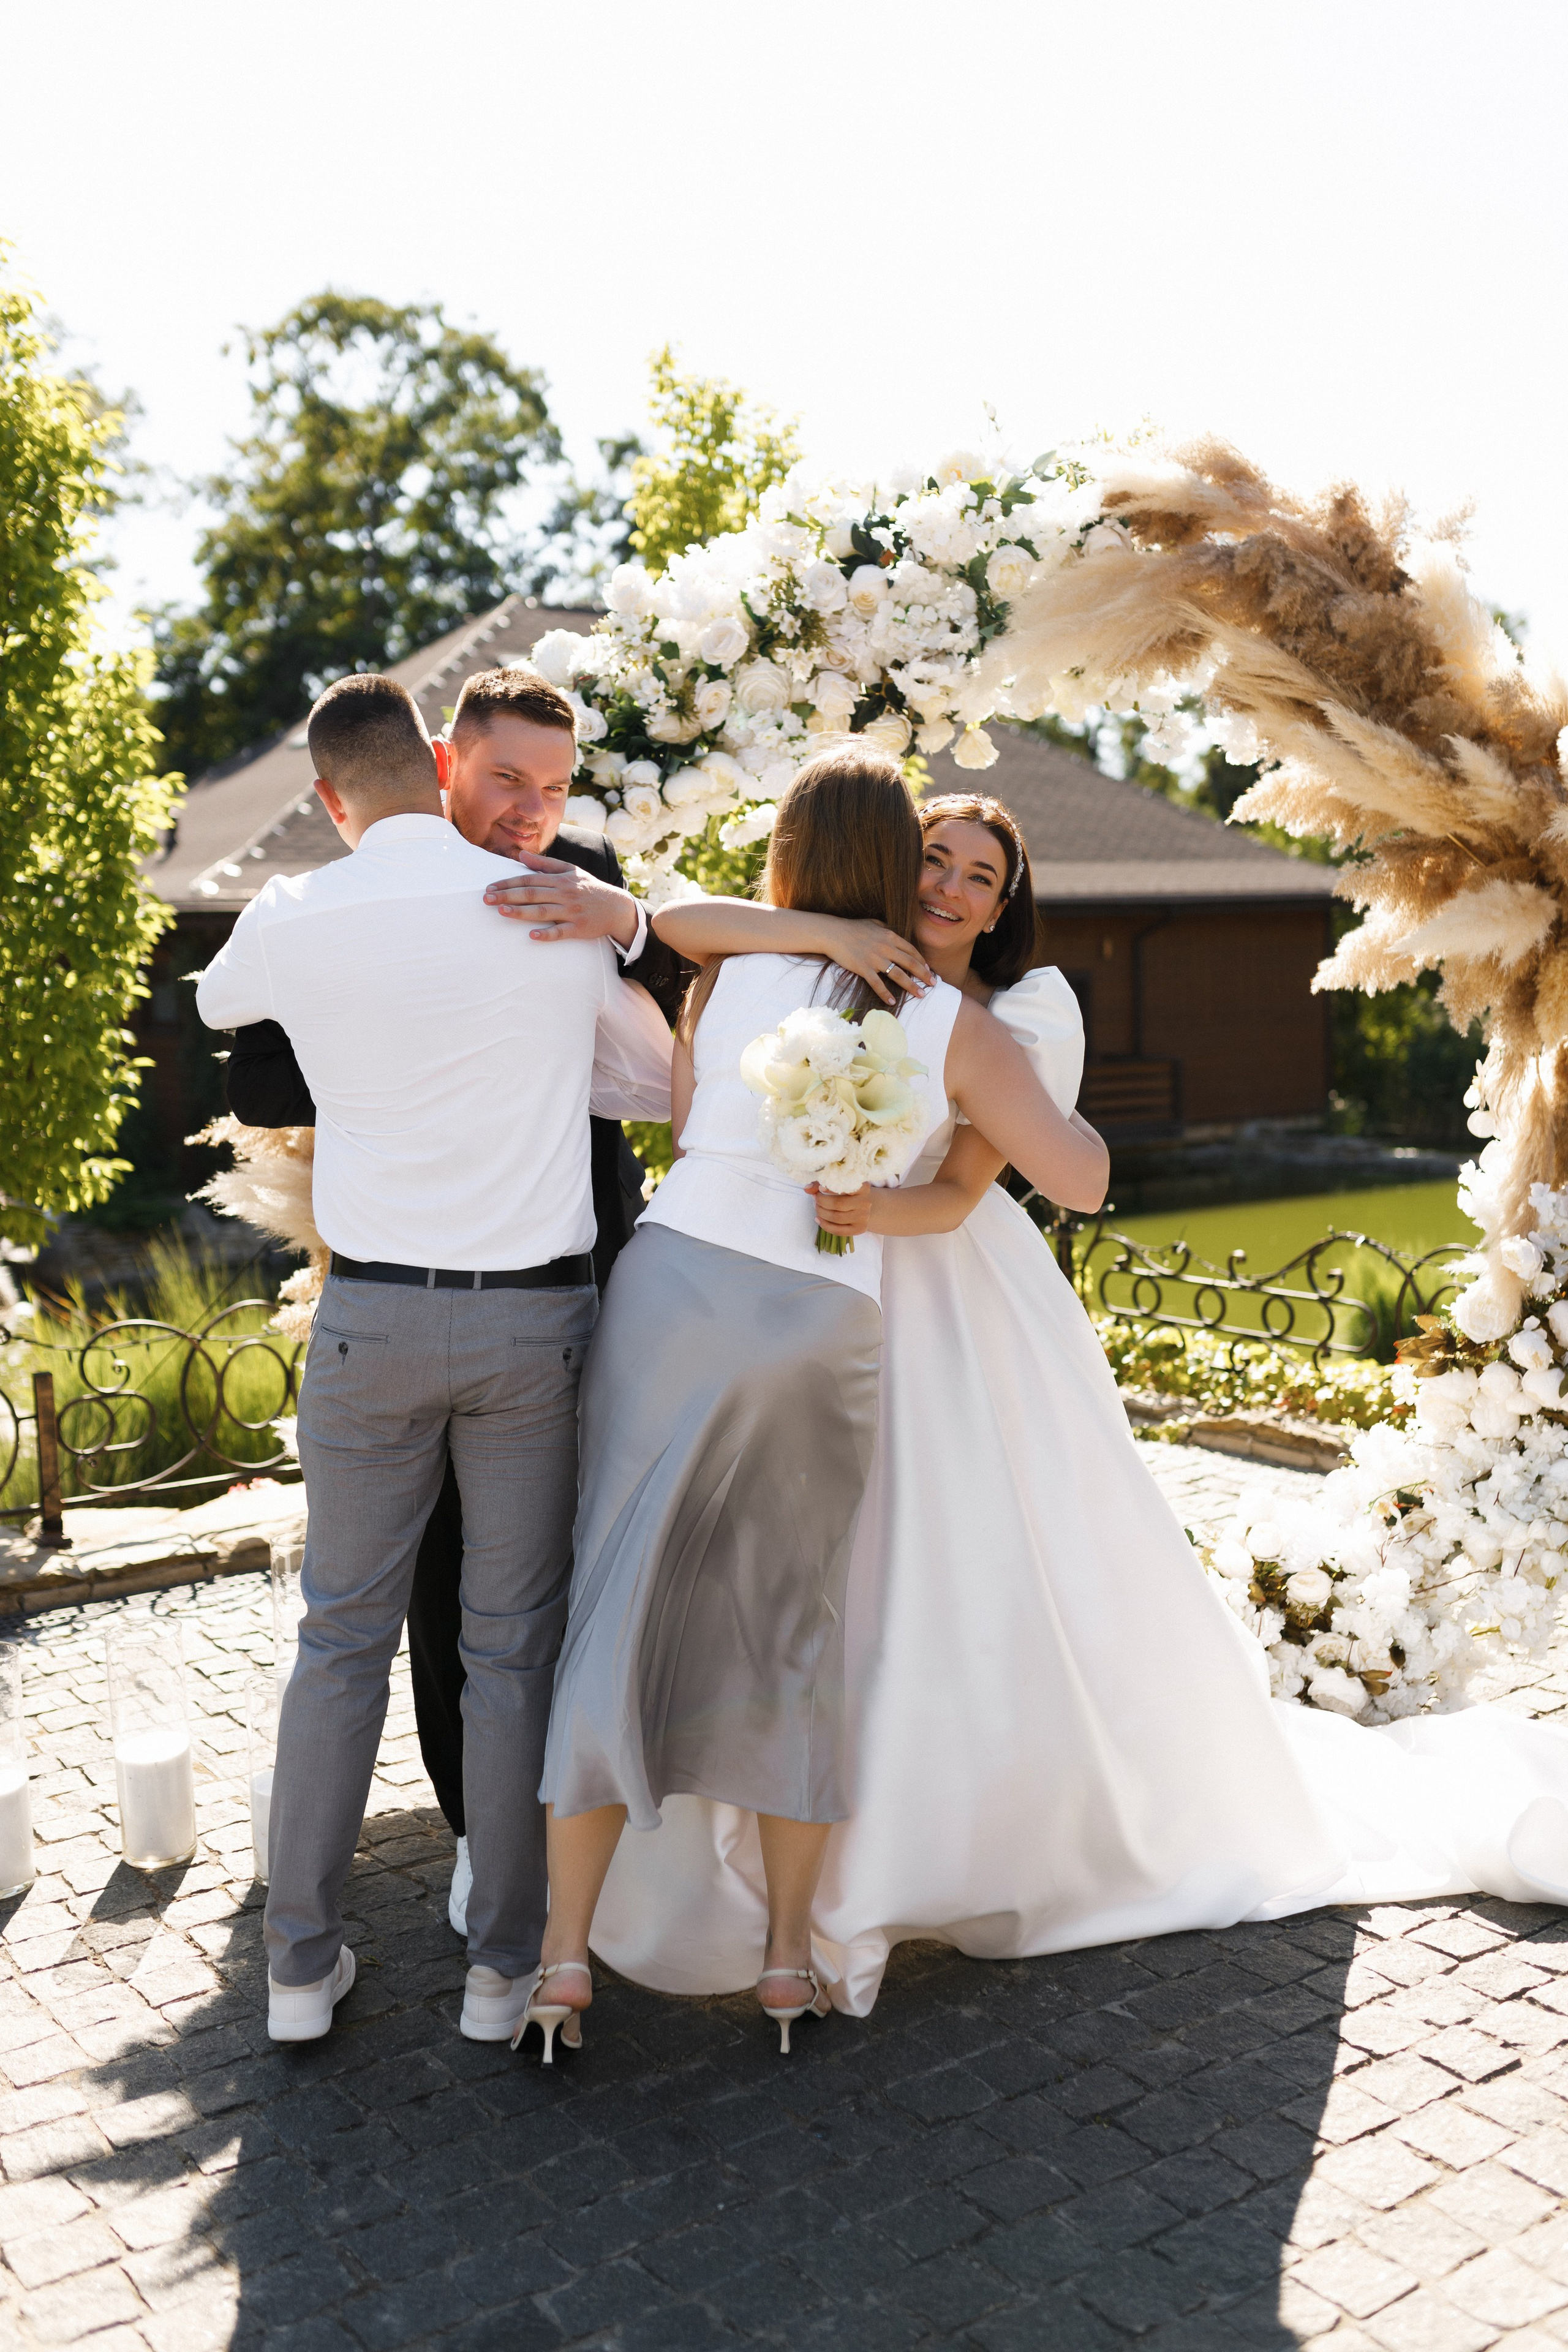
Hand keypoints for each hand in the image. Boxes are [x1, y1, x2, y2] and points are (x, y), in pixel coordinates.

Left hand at [483, 852, 638, 947]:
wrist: (617, 907)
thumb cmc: (589, 888)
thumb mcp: (570, 871)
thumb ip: (545, 865)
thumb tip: (521, 856)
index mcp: (560, 879)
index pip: (530, 879)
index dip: (509, 883)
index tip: (490, 887)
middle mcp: (564, 894)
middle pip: (532, 894)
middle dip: (508, 896)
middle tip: (486, 899)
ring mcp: (571, 912)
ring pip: (543, 911)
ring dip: (521, 912)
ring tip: (502, 912)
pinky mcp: (579, 929)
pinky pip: (561, 932)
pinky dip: (547, 934)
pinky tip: (532, 936)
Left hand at [807, 1182, 875, 1236]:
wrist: (863, 1207)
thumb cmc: (848, 1193)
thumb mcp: (838, 1184)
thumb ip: (821, 1183)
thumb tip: (807, 1188)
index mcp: (863, 1187)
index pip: (846, 1187)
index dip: (831, 1188)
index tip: (820, 1188)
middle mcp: (865, 1202)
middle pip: (838, 1204)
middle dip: (822, 1202)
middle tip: (815, 1199)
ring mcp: (863, 1217)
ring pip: (837, 1217)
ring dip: (821, 1213)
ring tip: (816, 1207)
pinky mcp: (859, 1229)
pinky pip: (839, 1230)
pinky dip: (825, 1225)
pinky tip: (818, 1219)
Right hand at [815, 918, 932, 1004]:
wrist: (833, 933)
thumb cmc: (852, 928)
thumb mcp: (873, 923)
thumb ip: (885, 928)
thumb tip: (893, 932)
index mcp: (890, 936)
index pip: (911, 950)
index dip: (921, 961)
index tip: (928, 969)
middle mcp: (886, 948)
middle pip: (910, 963)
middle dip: (924, 975)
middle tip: (933, 984)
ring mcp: (875, 959)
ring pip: (898, 975)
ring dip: (911, 986)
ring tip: (921, 995)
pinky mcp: (864, 968)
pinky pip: (878, 984)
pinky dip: (885, 994)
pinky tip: (892, 1001)